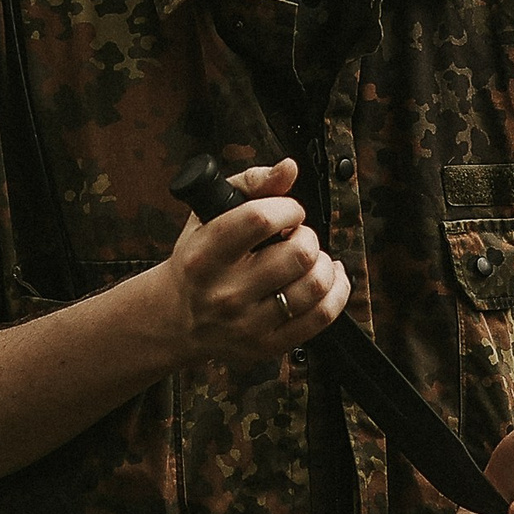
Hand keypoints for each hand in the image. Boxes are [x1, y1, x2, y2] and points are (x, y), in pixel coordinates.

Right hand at [158, 159, 348, 366]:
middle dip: (308, 237)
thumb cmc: (199, 259)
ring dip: (324, 264)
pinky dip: (337, 291)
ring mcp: (247, 323)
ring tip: (312, 258)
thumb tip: (289, 168)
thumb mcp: (209, 215)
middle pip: (297, 254)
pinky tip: (330, 278)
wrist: (177, 317)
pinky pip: (321, 317)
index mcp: (206, 254)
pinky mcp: (267, 345)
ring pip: (314, 286)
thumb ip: (251, 184)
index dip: (288, 208)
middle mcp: (225, 292)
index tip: (289, 211)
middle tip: (298, 238)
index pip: (261, 219)